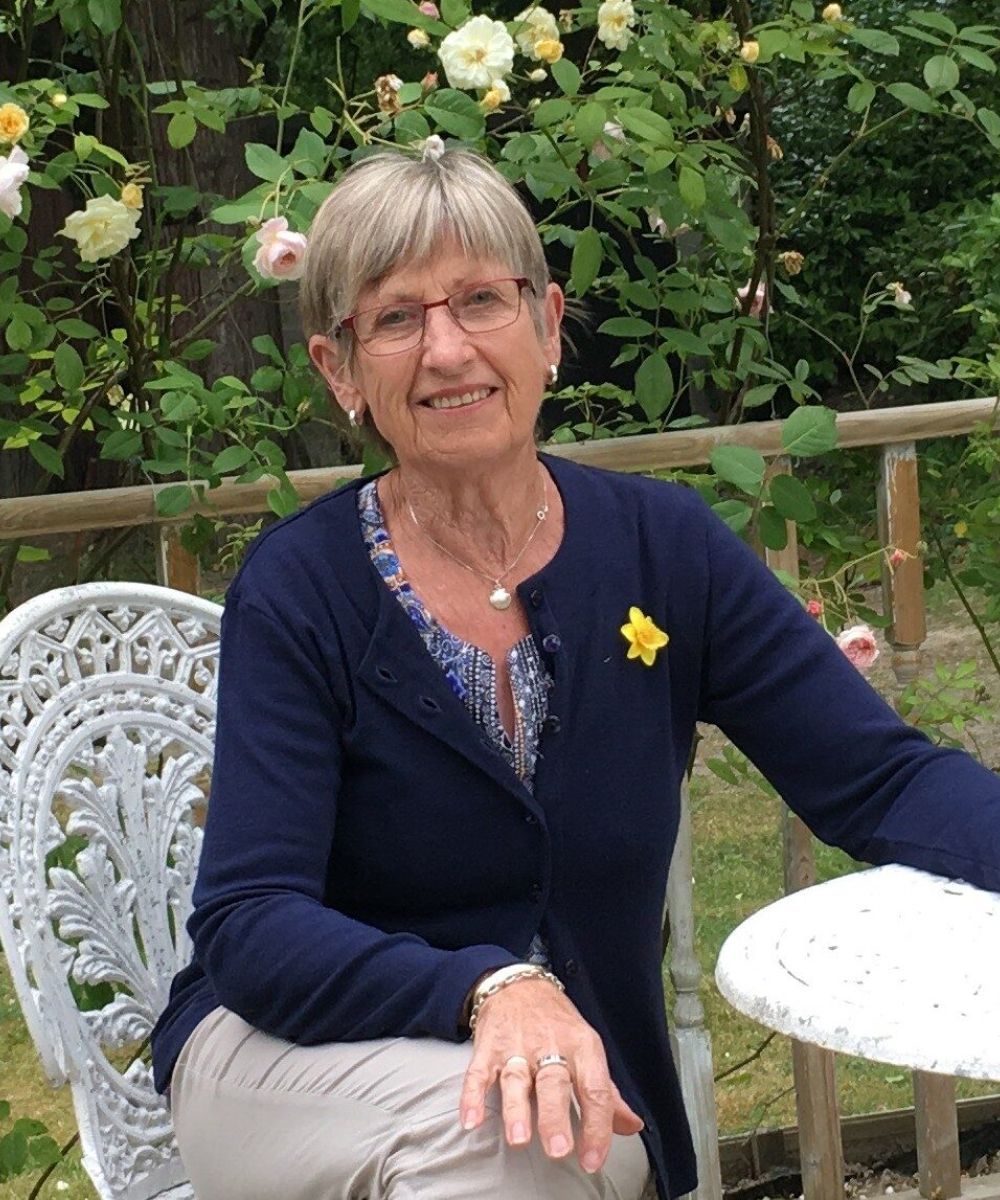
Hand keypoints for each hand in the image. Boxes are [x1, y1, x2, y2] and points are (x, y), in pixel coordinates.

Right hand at [459, 977, 643, 1173]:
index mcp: (581, 1047)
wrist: (519, 985)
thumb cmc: (557, 1022)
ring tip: (519, 1137)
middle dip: (555, 1117)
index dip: (596, 1126)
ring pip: (517, 1079)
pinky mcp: (489, 1048)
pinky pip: (479, 1073)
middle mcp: (550, 1046)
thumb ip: (607, 1092)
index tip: (593, 1158)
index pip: (594, 1089)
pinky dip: (472, 1096)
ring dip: (517, 1109)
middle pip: (554, 1083)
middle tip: (558, 1149)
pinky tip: (472, 1118)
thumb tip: (631, 1125)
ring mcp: (517, 1047)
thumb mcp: (587, 1048)